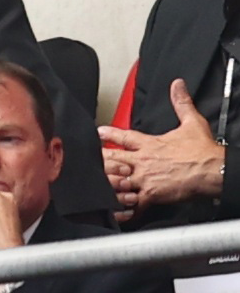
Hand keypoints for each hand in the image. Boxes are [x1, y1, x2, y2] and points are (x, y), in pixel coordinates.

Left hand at [99, 78, 224, 222]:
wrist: (213, 170)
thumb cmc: (202, 151)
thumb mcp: (191, 121)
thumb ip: (181, 103)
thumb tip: (177, 85)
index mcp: (149, 144)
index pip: (123, 136)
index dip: (109, 133)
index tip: (98, 132)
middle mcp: (143, 161)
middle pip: (113, 159)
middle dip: (100, 161)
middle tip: (85, 161)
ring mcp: (145, 179)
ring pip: (118, 181)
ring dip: (106, 183)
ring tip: (93, 185)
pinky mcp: (152, 195)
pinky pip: (134, 204)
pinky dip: (124, 209)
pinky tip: (114, 213)